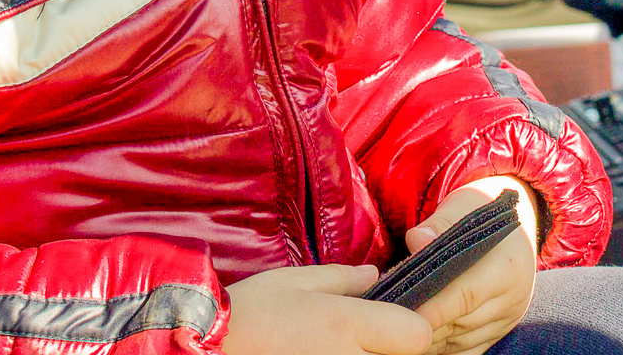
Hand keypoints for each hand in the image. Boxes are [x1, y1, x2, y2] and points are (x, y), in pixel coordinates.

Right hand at [222, 263, 431, 354]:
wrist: (205, 347)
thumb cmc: (249, 312)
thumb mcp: (296, 281)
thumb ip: (343, 279)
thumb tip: (374, 275)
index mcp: (347, 324)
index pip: (418, 336)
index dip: (410, 326)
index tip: (395, 321)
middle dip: (391, 347)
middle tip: (366, 336)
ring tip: (341, 347)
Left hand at [405, 176, 539, 354]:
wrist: (518, 220)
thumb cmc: (482, 209)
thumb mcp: (462, 206)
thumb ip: (438, 225)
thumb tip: (415, 241)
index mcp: (506, 267)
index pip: (464, 296)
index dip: (431, 309)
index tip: (398, 315)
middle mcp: (514, 297)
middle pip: (461, 323)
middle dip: (425, 325)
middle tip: (389, 323)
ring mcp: (509, 317)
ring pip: (463, 341)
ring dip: (432, 340)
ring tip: (399, 332)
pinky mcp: (502, 330)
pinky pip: (470, 350)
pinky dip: (445, 348)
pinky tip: (422, 341)